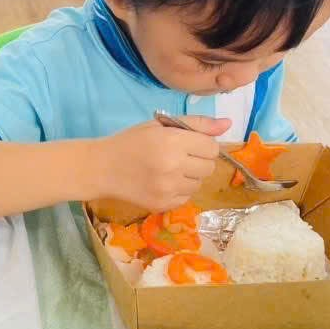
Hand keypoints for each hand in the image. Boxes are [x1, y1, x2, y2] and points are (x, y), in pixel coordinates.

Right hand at [90, 116, 230, 211]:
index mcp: (173, 142)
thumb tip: (228, 124)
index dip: (202, 145)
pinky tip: (162, 182)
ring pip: (199, 184)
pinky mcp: (163, 204)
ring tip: (168, 170)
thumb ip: (196, 124)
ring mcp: (168, 188)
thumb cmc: (130, 142)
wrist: (101, 168)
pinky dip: (179, 190)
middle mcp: (174, 166)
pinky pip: (187, 197)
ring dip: (189, 177)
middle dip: (198, 161)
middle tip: (178, 158)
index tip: (188, 145)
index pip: (212, 147)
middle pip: (209, 167)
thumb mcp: (160, 125)